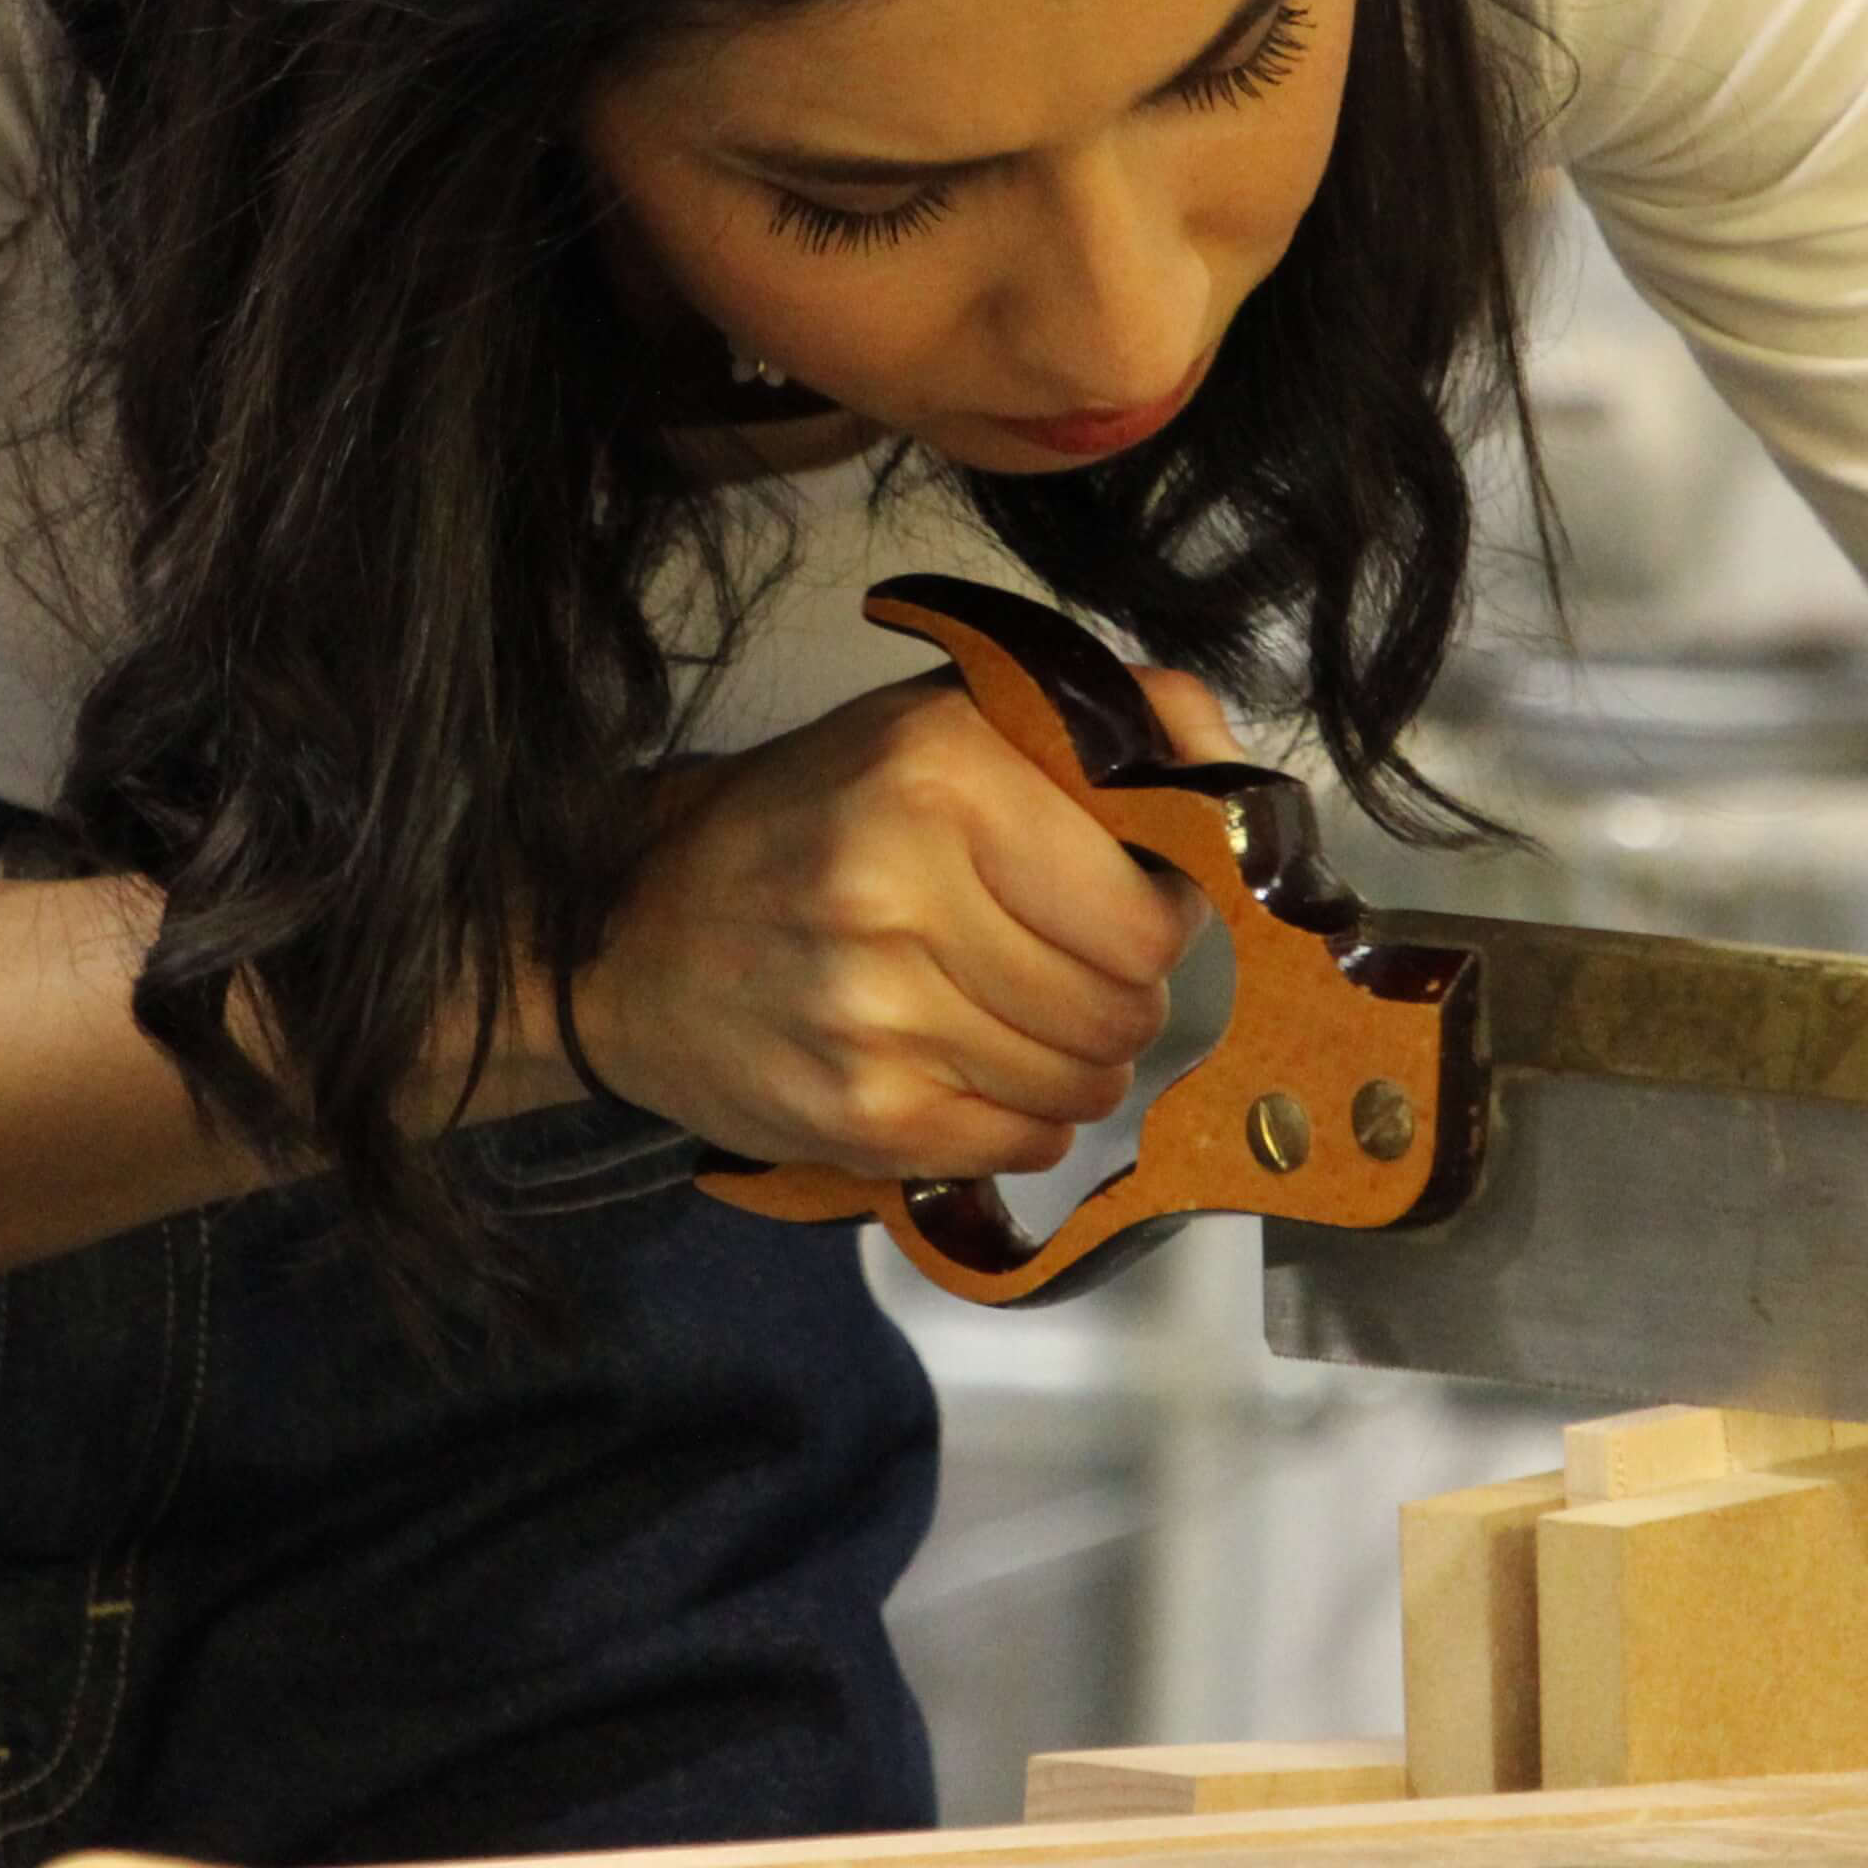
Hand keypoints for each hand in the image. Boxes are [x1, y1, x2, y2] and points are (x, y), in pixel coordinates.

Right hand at [563, 665, 1236, 1174]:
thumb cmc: (811, 818)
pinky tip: (968, 1065)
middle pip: (1124, 1007)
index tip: (1129, 903)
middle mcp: (900, 886)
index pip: (1147, 910)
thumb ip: (1106, 725)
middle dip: (1122, 994)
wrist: (627, 932)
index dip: (1163, 916)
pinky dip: (1020, 1118)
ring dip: (1074, 1062)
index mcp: (937, 769)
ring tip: (1011, 1013)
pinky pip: (1023, 1146)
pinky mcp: (858, 1115)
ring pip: (1084, 1086)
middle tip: (1066, 964)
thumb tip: (1240, 785)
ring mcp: (875, 1013)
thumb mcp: (942, 721)